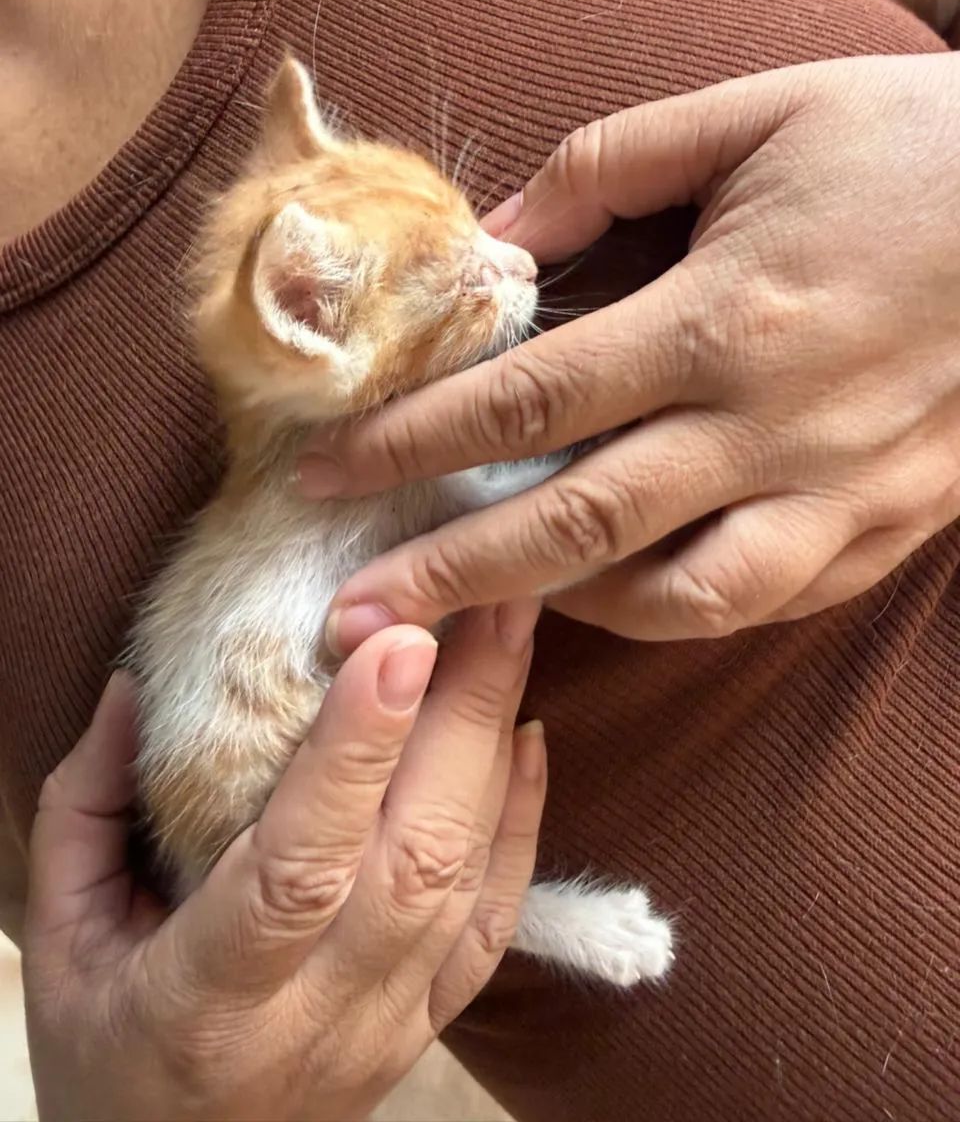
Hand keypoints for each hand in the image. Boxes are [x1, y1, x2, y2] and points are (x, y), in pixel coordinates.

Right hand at [24, 605, 543, 1121]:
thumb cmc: (104, 1055)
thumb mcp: (60, 942)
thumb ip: (85, 809)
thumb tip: (137, 687)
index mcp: (207, 999)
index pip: (297, 866)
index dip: (353, 753)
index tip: (395, 644)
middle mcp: (317, 1015)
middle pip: (412, 857)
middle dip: (460, 715)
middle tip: (490, 600)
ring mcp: (388, 1024)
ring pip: (465, 878)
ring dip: (495, 745)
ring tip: (514, 634)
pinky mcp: (427, 1022)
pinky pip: (495, 921)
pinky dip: (522, 821)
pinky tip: (525, 736)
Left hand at [299, 54, 959, 646]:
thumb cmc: (909, 147)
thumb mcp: (748, 115)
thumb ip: (603, 171)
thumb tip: (497, 244)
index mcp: (722, 319)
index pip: (526, 404)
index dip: (412, 443)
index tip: (332, 473)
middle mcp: (770, 429)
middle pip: (574, 527)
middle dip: (447, 577)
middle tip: (354, 619)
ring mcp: (835, 496)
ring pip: (676, 598)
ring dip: (565, 613)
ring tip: (486, 608)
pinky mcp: (885, 529)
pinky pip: (766, 604)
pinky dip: (678, 610)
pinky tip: (625, 594)